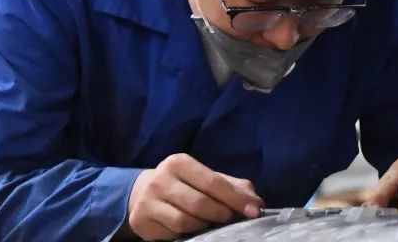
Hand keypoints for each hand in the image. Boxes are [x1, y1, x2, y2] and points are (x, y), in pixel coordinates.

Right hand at [118, 153, 263, 240]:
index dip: (236, 198)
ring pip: (184, 222)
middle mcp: (160, 179)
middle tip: (229, 218)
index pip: (213, 182)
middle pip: (199, 204)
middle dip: (220, 214)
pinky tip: (188, 228)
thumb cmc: (183, 184)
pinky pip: (171, 235)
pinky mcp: (140, 222)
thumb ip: (231, 186)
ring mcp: (147, 201)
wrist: (141, 192)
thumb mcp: (205, 178)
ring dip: (203, 226)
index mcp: (180, 163)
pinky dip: (185, 234)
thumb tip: (256, 203)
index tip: (253, 211)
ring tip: (207, 223)